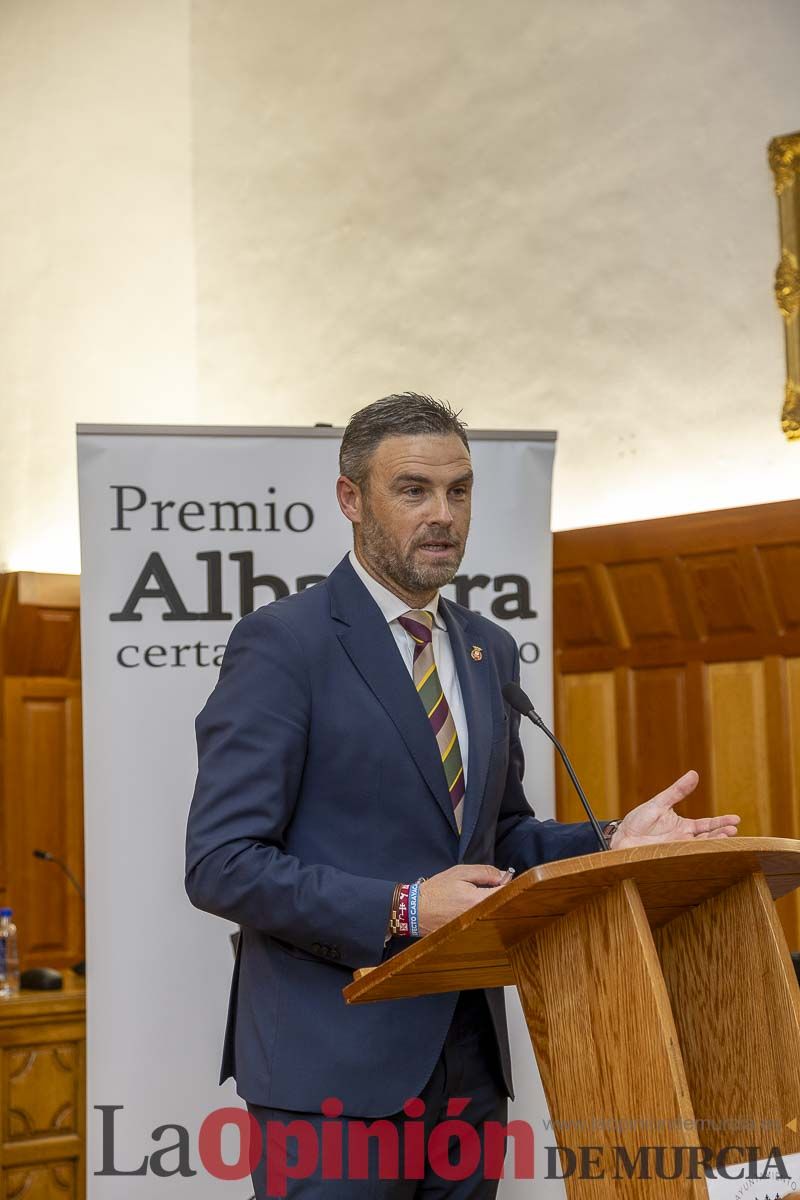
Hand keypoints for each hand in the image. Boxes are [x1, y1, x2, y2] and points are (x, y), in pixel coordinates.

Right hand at [417, 864, 511, 935]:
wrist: (416, 911)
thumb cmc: (436, 890)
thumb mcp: (459, 872)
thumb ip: (484, 872)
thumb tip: (504, 875)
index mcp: (476, 900)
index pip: (505, 893)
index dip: (510, 885)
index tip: (508, 879)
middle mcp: (479, 917)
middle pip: (503, 907)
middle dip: (504, 896)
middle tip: (497, 887)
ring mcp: (475, 928)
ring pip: (496, 915)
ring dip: (496, 906)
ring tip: (485, 898)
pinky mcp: (471, 934)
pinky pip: (486, 923)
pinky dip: (487, 914)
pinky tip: (479, 908)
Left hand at [610, 770, 739, 849]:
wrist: (622, 836)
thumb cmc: (639, 819)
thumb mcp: (660, 802)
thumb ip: (677, 791)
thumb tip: (694, 774)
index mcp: (684, 825)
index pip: (707, 824)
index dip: (721, 822)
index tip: (736, 820)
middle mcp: (684, 838)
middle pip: (708, 837)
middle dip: (721, 834)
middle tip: (733, 830)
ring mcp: (677, 848)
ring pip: (700, 847)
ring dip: (712, 842)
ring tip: (725, 838)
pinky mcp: (669, 856)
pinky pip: (686, 855)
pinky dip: (697, 852)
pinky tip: (705, 849)